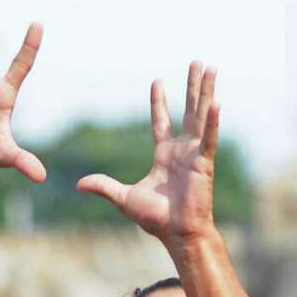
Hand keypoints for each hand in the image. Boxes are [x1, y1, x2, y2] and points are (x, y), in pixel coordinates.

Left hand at [77, 62, 219, 244]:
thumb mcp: (124, 198)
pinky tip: (216, 103)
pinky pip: (208, 138)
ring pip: (201, 116)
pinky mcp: (204, 163)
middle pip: (187, 110)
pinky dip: (212, 122)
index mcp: (164, 155)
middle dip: (191, 87)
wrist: (178, 234)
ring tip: (211, 68)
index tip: (158, 81)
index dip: (159, 101)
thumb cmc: (156, 219)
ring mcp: (194, 154)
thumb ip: (104, 187)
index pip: (161, 121)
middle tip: (196, 62)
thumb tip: (79, 184)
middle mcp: (181, 150)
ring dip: (205, 92)